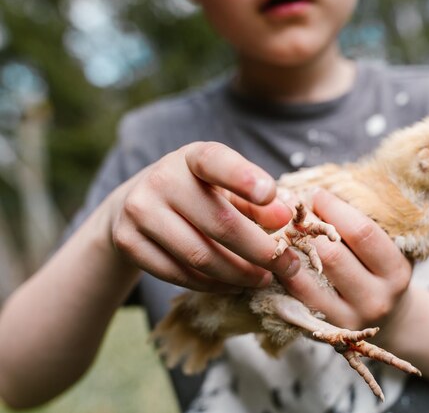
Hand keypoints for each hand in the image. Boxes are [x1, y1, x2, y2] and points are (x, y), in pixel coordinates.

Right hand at [107, 142, 300, 290]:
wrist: (138, 204)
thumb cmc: (198, 193)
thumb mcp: (228, 187)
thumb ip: (258, 201)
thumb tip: (284, 217)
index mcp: (192, 157)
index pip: (216, 162)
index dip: (243, 177)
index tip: (270, 193)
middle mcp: (161, 179)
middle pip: (219, 224)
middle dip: (260, 251)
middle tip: (286, 266)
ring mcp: (139, 211)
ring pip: (200, 256)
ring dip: (239, 274)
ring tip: (263, 279)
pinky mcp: (128, 242)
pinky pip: (178, 274)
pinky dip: (212, 285)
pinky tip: (232, 284)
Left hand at [280, 189, 411, 329]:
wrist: (391, 321)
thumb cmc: (382, 272)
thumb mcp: (387, 249)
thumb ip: (361, 225)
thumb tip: (319, 192)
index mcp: (396, 271)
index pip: (362, 233)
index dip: (334, 209)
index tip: (317, 192)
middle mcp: (376, 299)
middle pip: (333, 255)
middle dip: (308, 226)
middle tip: (292, 206)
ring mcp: (349, 318)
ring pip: (310, 278)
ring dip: (290, 247)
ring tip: (280, 226)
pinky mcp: (325, 330)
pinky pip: (297, 296)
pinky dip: (284, 272)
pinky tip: (277, 254)